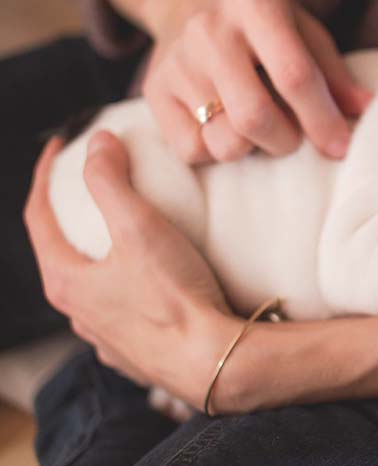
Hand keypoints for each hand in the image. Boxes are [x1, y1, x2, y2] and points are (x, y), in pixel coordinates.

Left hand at [24, 133, 239, 405]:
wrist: (214, 361)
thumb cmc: (174, 297)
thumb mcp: (139, 227)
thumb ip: (111, 181)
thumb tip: (97, 142)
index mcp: (66, 281)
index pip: (38, 217)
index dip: (44, 176)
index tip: (60, 147)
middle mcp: (78, 314)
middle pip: (61, 253)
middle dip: (71, 216)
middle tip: (91, 187)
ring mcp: (106, 337)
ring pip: (92, 287)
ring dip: (99, 256)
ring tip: (124, 235)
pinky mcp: (136, 353)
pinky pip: (122, 311)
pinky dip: (126, 286)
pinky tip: (149, 282)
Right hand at [108, 0, 370, 162]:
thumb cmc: (262, 24)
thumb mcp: (303, 30)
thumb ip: (333, 73)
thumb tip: (365, 111)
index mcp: (255, 4)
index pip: (294, 76)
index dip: (322, 119)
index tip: (340, 147)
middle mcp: (209, 30)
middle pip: (255, 117)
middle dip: (286, 141)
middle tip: (293, 137)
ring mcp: (176, 62)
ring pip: (224, 141)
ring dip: (252, 148)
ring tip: (259, 128)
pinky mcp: (154, 92)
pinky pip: (192, 150)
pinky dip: (217, 151)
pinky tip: (224, 127)